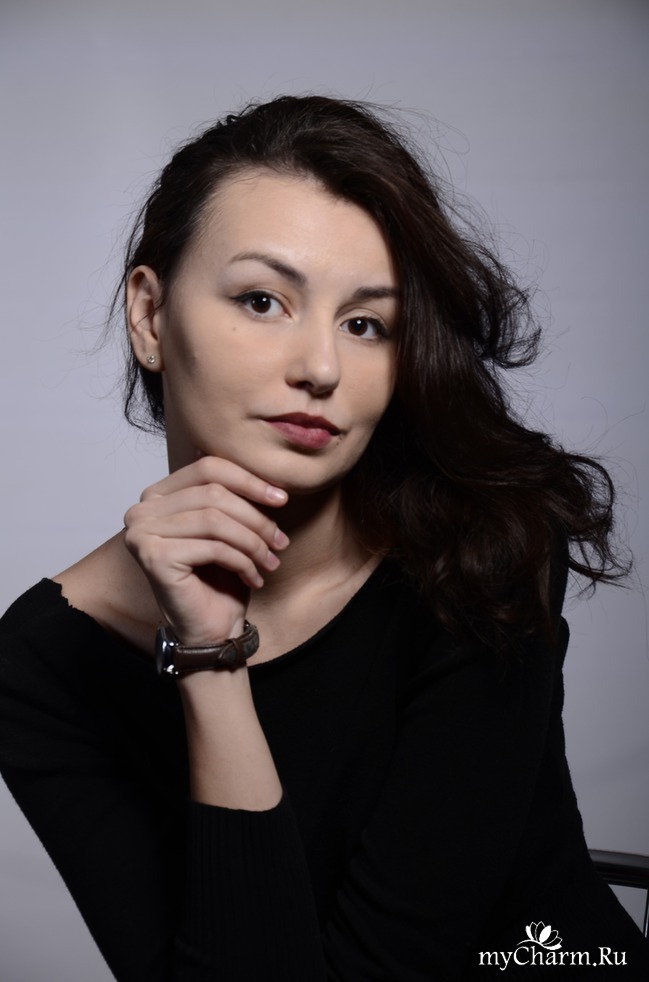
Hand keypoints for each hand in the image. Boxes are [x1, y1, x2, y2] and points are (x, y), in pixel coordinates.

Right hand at [123, 456, 288, 645]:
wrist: (210, 629)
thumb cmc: (220, 577)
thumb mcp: (230, 526)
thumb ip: (231, 493)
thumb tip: (254, 457)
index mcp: (157, 494)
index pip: (207, 468)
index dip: (248, 480)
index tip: (281, 498)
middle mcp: (141, 510)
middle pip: (213, 493)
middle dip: (255, 517)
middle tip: (280, 540)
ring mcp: (142, 533)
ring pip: (215, 520)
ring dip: (252, 541)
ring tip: (271, 559)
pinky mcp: (153, 557)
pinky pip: (212, 547)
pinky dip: (242, 561)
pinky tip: (254, 577)